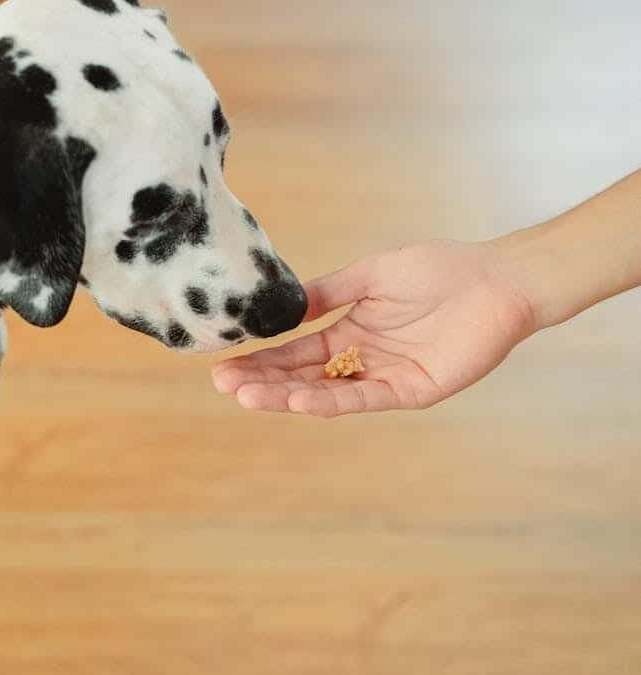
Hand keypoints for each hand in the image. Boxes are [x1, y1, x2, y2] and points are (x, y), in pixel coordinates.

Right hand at [212, 240, 535, 416]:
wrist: (495, 280)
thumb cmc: (438, 270)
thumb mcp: (371, 274)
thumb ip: (329, 293)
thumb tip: (284, 306)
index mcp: (348, 331)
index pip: (295, 352)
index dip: (261, 360)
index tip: (224, 365)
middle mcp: (360, 359)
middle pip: (302, 376)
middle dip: (263, 382)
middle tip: (224, 385)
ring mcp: (383, 377)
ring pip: (326, 392)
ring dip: (287, 396)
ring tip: (248, 397)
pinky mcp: (410, 390)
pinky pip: (364, 397)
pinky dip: (331, 400)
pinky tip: (299, 399)